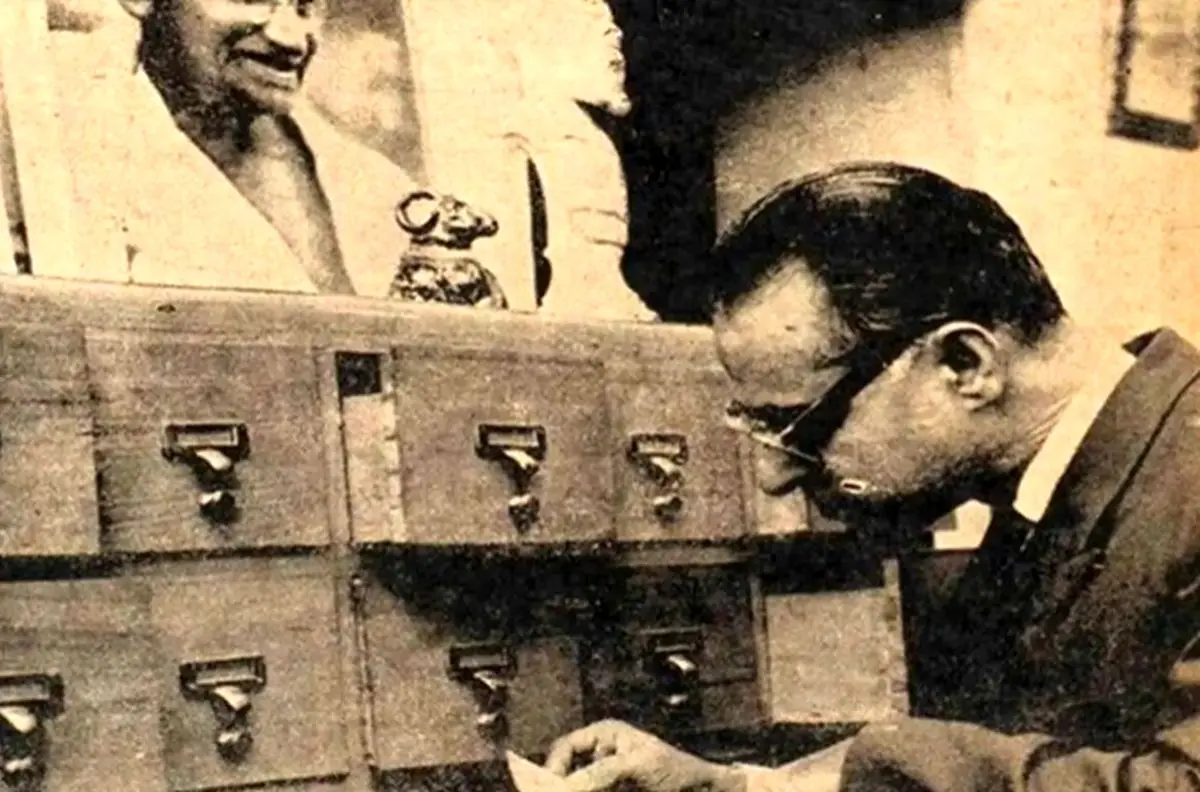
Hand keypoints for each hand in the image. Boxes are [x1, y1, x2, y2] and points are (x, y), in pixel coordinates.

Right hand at [544, 719, 743, 791]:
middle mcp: (599, 755)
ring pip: (577, 786)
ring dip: (573, 788)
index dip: (554, 767)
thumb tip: (568, 785)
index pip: (565, 747)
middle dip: (561, 783)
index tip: (550, 787)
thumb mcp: (637, 765)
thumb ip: (601, 772)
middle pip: (566, 771)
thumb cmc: (677, 771)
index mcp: (604, 735)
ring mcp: (604, 779)